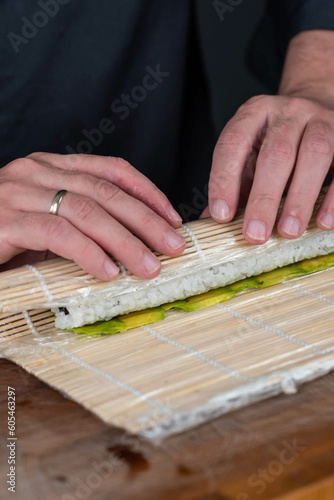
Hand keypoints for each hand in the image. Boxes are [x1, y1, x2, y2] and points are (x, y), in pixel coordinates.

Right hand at [0, 153, 184, 278]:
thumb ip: (83, 224)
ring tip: (149, 267)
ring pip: (87, 211)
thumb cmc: (5, 239)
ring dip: (125, 241)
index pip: (111, 169)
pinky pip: (58, 233)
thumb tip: (134, 243)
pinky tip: (108, 272)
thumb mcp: (51, 225)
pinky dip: (89, 254)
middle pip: (106, 191)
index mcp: (50, 167)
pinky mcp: (5, 220)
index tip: (172, 217)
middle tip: (174, 246)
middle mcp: (35, 171)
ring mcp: (18, 192)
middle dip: (146, 220)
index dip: (147, 192)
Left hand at [205, 94, 333, 242]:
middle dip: (264, 198)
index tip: (222, 216)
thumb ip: (232, 185)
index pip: (233, 143)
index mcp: (254, 113)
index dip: (224, 181)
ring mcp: (321, 119)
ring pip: (314, 153)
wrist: (316, 108)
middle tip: (255, 234)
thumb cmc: (275, 141)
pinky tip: (323, 222)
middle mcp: (288, 112)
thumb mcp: (249, 155)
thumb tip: (208, 221)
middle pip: (276, 153)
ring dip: (300, 197)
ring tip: (288, 232)